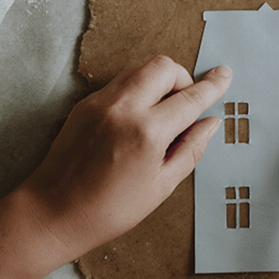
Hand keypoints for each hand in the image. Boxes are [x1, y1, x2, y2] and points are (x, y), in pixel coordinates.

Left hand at [18, 56, 230, 261]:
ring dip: (158, 82)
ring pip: (140, 70)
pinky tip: (136, 121)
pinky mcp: (84, 104)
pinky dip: (136, 91)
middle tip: (185, 105)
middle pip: (164, 66)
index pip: (190, 97)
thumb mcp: (161, 186)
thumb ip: (190, 149)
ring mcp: (100, 102)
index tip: (224, 75)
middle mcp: (123, 108)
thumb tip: (211, 123)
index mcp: (147, 132)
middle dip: (182, 78)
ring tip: (160, 116)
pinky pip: (119, 83)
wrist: (53, 212)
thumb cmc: (108, 209)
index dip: (212, 86)